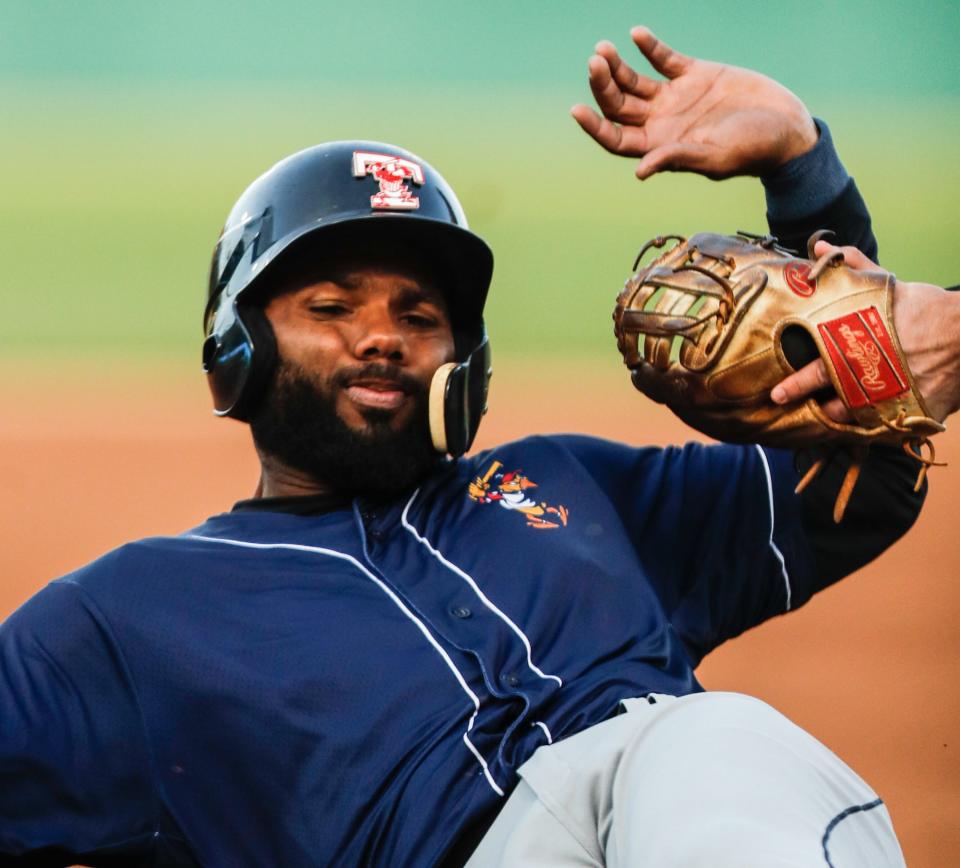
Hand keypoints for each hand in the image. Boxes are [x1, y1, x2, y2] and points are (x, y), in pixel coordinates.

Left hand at [571, 26, 817, 179]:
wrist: (786, 127)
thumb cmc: (751, 151)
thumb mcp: (714, 157)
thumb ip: (677, 158)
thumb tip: (640, 171)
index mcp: (659, 146)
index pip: (616, 139)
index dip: (595, 126)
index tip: (577, 109)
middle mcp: (661, 122)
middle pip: (619, 105)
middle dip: (603, 85)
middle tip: (595, 62)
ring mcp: (675, 97)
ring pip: (634, 80)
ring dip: (616, 65)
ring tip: (603, 49)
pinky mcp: (694, 74)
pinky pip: (664, 58)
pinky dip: (650, 46)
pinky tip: (637, 34)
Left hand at [771, 242, 959, 423]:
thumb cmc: (926, 308)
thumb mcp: (887, 287)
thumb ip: (852, 268)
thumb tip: (821, 249)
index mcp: (858, 350)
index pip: (818, 371)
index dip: (796, 384)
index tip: (776, 394)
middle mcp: (871, 380)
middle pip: (833, 405)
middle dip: (812, 409)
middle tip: (796, 412)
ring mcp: (893, 401)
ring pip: (857, 421)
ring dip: (840, 420)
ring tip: (827, 417)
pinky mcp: (914, 416)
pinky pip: (885, 429)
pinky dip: (871, 428)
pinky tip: (862, 424)